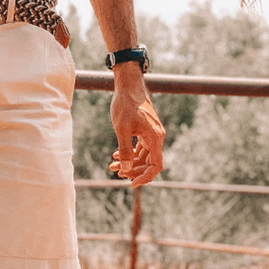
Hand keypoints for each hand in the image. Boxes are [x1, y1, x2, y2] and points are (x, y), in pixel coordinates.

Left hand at [107, 66, 164, 187]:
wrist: (128, 84)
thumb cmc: (125, 104)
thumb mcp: (122, 128)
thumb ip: (124, 150)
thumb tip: (126, 169)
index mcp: (155, 137)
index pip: (156, 165)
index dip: (145, 177)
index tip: (132, 184)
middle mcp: (156, 136)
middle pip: (148, 162)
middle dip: (132, 169)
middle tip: (116, 172)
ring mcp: (151, 133)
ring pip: (142, 155)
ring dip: (129, 162)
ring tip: (112, 165)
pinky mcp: (145, 129)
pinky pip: (139, 147)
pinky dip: (129, 152)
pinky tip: (115, 155)